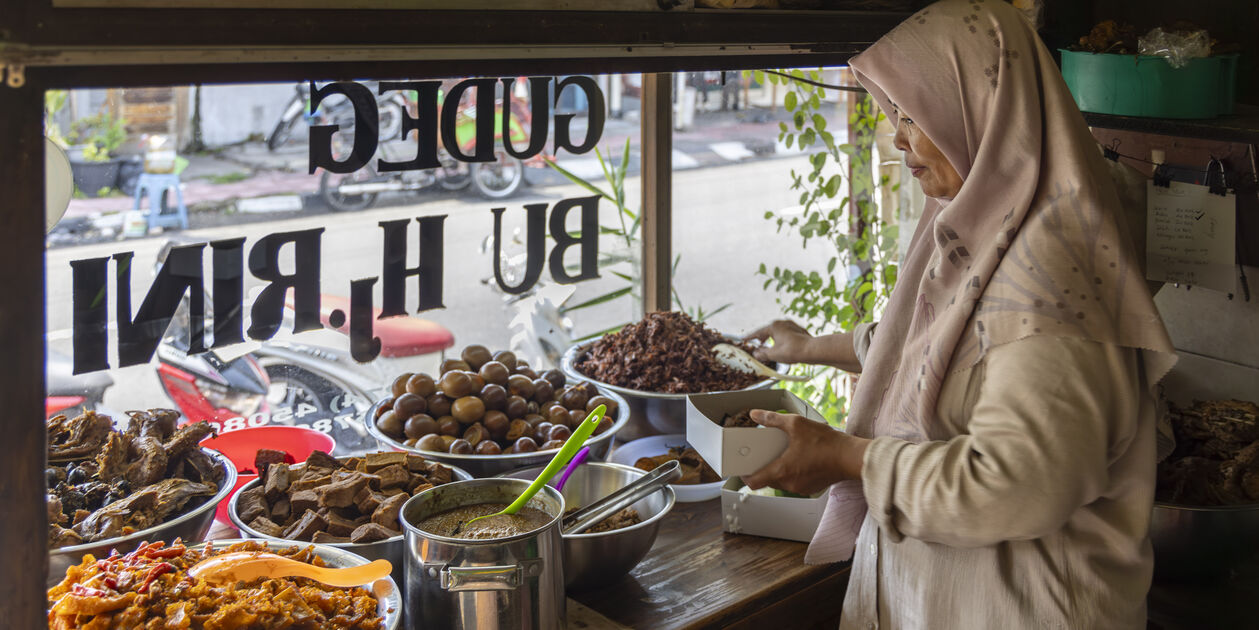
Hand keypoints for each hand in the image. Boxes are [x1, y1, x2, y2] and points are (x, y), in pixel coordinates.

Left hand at [740, 410, 869, 495]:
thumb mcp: (796, 424)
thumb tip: (756, 415)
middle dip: (764, 467)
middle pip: (767, 480)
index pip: (753, 482)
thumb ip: (773, 419)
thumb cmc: (826, 443)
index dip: (745, 475)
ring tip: (783, 452)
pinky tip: (799, 458)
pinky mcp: (811, 487)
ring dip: (779, 469)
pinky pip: (794, 482)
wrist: (851, 457)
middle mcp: (789, 484)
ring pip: (781, 481)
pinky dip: (792, 472)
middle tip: (765, 453)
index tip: (743, 466)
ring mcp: (801, 488)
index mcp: (782, 471)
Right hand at [746, 320, 813, 363]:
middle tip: (757, 343)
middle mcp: (782, 322)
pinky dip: (781, 339)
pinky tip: (782, 345)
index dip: (750, 337)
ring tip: (769, 345)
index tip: (744, 339)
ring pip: (778, 331)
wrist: (812, 350)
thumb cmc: (792, 351)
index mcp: (774, 326)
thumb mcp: (773, 354)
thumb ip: (762, 353)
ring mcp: (792, 325)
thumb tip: (756, 353)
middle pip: (768, 330)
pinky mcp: (799, 330)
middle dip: (762, 337)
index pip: (758, 332)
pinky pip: (787, 334)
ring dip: (772, 338)